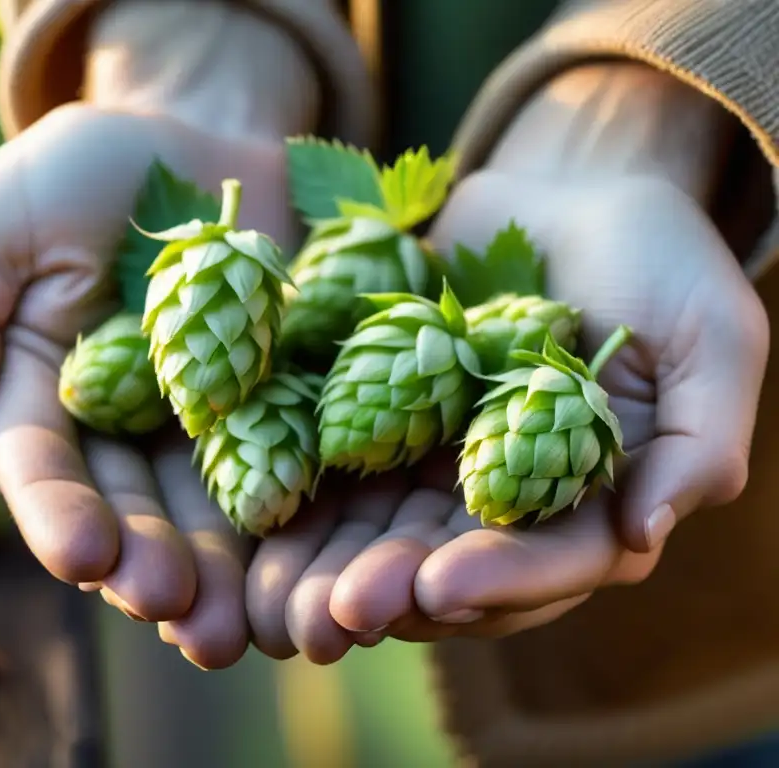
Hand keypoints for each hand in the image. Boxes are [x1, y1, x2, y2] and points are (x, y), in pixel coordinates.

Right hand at [0, 104, 296, 664]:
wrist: (201, 130)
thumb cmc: (85, 165)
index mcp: (43, 392)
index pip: (43, 468)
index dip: (61, 516)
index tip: (83, 558)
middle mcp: (122, 426)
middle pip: (131, 508)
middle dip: (148, 563)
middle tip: (173, 610)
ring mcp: (204, 421)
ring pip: (207, 511)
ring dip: (219, 572)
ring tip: (235, 624)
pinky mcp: (279, 403)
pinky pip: (287, 465)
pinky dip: (291, 519)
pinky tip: (304, 567)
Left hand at [247, 64, 769, 653]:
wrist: (563, 187)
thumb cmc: (655, 258)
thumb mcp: (710, 337)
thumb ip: (694, 440)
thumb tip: (645, 536)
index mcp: (583, 498)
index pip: (544, 562)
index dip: (497, 581)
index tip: (439, 586)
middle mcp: (500, 497)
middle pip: (443, 565)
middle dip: (387, 593)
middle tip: (330, 616)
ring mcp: (430, 460)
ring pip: (373, 533)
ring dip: (323, 571)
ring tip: (276, 600)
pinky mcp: (372, 416)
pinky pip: (326, 464)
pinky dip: (287, 497)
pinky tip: (244, 521)